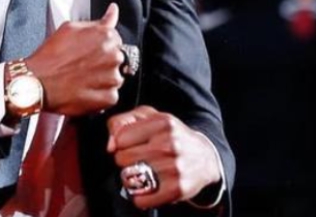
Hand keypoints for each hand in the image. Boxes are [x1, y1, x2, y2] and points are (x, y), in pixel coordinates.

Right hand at [25, 3, 123, 115]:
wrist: (38, 82)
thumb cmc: (51, 55)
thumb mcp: (71, 28)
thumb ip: (98, 21)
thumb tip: (113, 10)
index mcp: (106, 36)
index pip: (116, 39)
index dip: (101, 45)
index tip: (90, 51)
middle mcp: (113, 56)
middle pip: (117, 58)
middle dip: (104, 61)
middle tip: (83, 65)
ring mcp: (112, 78)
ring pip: (115, 77)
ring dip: (103, 78)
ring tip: (82, 78)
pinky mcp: (108, 97)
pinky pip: (111, 95)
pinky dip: (100, 94)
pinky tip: (84, 89)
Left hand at [107, 106, 221, 210]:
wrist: (204, 156)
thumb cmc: (170, 134)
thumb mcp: (148, 116)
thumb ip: (121, 122)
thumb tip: (110, 145)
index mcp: (161, 122)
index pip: (120, 138)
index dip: (119, 143)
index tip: (128, 144)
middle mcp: (169, 144)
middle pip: (122, 158)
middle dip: (124, 160)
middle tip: (136, 159)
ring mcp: (174, 167)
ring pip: (129, 178)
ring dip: (131, 178)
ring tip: (141, 172)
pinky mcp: (177, 189)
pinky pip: (142, 199)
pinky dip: (139, 197)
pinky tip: (147, 188)